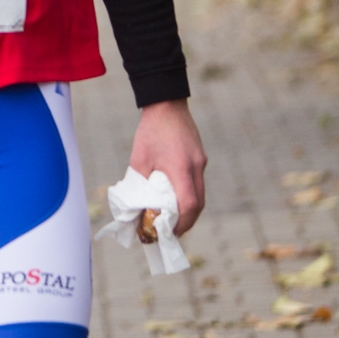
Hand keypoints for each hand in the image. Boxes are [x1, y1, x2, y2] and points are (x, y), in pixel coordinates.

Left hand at [129, 98, 206, 233]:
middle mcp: (196, 167)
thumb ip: (139, 182)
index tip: (171, 233)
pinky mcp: (200, 157)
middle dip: (187, 221)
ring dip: (189, 209)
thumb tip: (137, 205)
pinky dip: (190, 195)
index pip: (188, 204)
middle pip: (198, 203)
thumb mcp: (139, 158)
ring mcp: (201, 162)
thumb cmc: (150, 131)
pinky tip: (177, 198)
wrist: (166, 104)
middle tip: (172, 231)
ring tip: (174, 219)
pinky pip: (197, 182)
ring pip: (200, 194)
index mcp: (181, 168)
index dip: (182, 223)